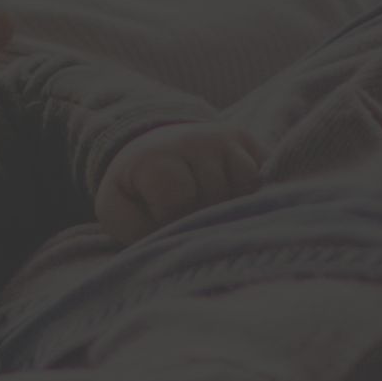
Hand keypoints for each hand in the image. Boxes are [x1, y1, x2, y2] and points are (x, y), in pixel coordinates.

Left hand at [89, 122, 272, 238]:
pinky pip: (263, 176)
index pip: (180, 201)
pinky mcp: (249, 141)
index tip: (165, 222)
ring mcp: (225, 138)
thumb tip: (178, 242)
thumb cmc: (136, 190)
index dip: (175, 221)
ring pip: (245, 185)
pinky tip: (232, 197)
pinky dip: (251, 193)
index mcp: (155, 157)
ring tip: (210, 206)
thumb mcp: (118, 211)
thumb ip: (138, 230)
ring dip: (232, 204)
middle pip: (215, 195)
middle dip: (204, 214)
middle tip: (189, 215)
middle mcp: (193, 140)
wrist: (153, 148)